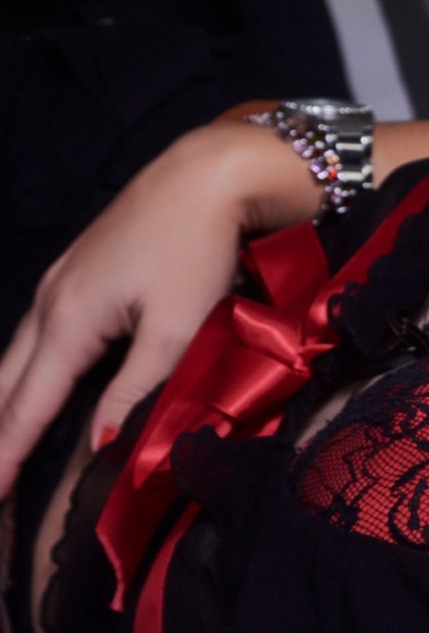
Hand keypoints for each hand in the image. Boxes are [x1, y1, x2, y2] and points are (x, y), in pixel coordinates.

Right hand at [0, 122, 311, 496]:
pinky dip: (21, 375)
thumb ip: (135, 388)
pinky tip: (25, 389)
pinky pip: (33, 339)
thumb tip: (98, 443)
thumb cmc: (196, 251)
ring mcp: (56, 287)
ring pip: (14, 360)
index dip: (7, 454)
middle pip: (7, 385)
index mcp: (69, 324)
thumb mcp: (176, 329)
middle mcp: (48, 306)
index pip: (28, 406)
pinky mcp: (74, 277)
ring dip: (4, 406)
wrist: (204, 179)